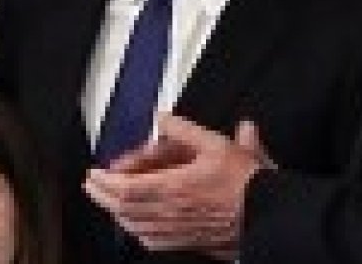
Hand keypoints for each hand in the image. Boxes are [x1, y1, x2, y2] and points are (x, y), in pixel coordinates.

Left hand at [83, 114, 269, 251]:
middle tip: (92, 185)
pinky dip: (136, 229)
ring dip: (116, 212)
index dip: (104, 182)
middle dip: (101, 195)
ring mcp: (176, 231)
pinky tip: (135, 224)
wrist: (269, 215)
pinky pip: (151, 240)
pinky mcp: (186, 243)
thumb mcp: (216, 144)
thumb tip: (163, 118)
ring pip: (133, 226)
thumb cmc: (246, 184)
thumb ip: (184, 129)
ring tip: (108, 200)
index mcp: (174, 188)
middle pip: (122, 209)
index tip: (94, 172)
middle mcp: (170, 213)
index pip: (124, 188)